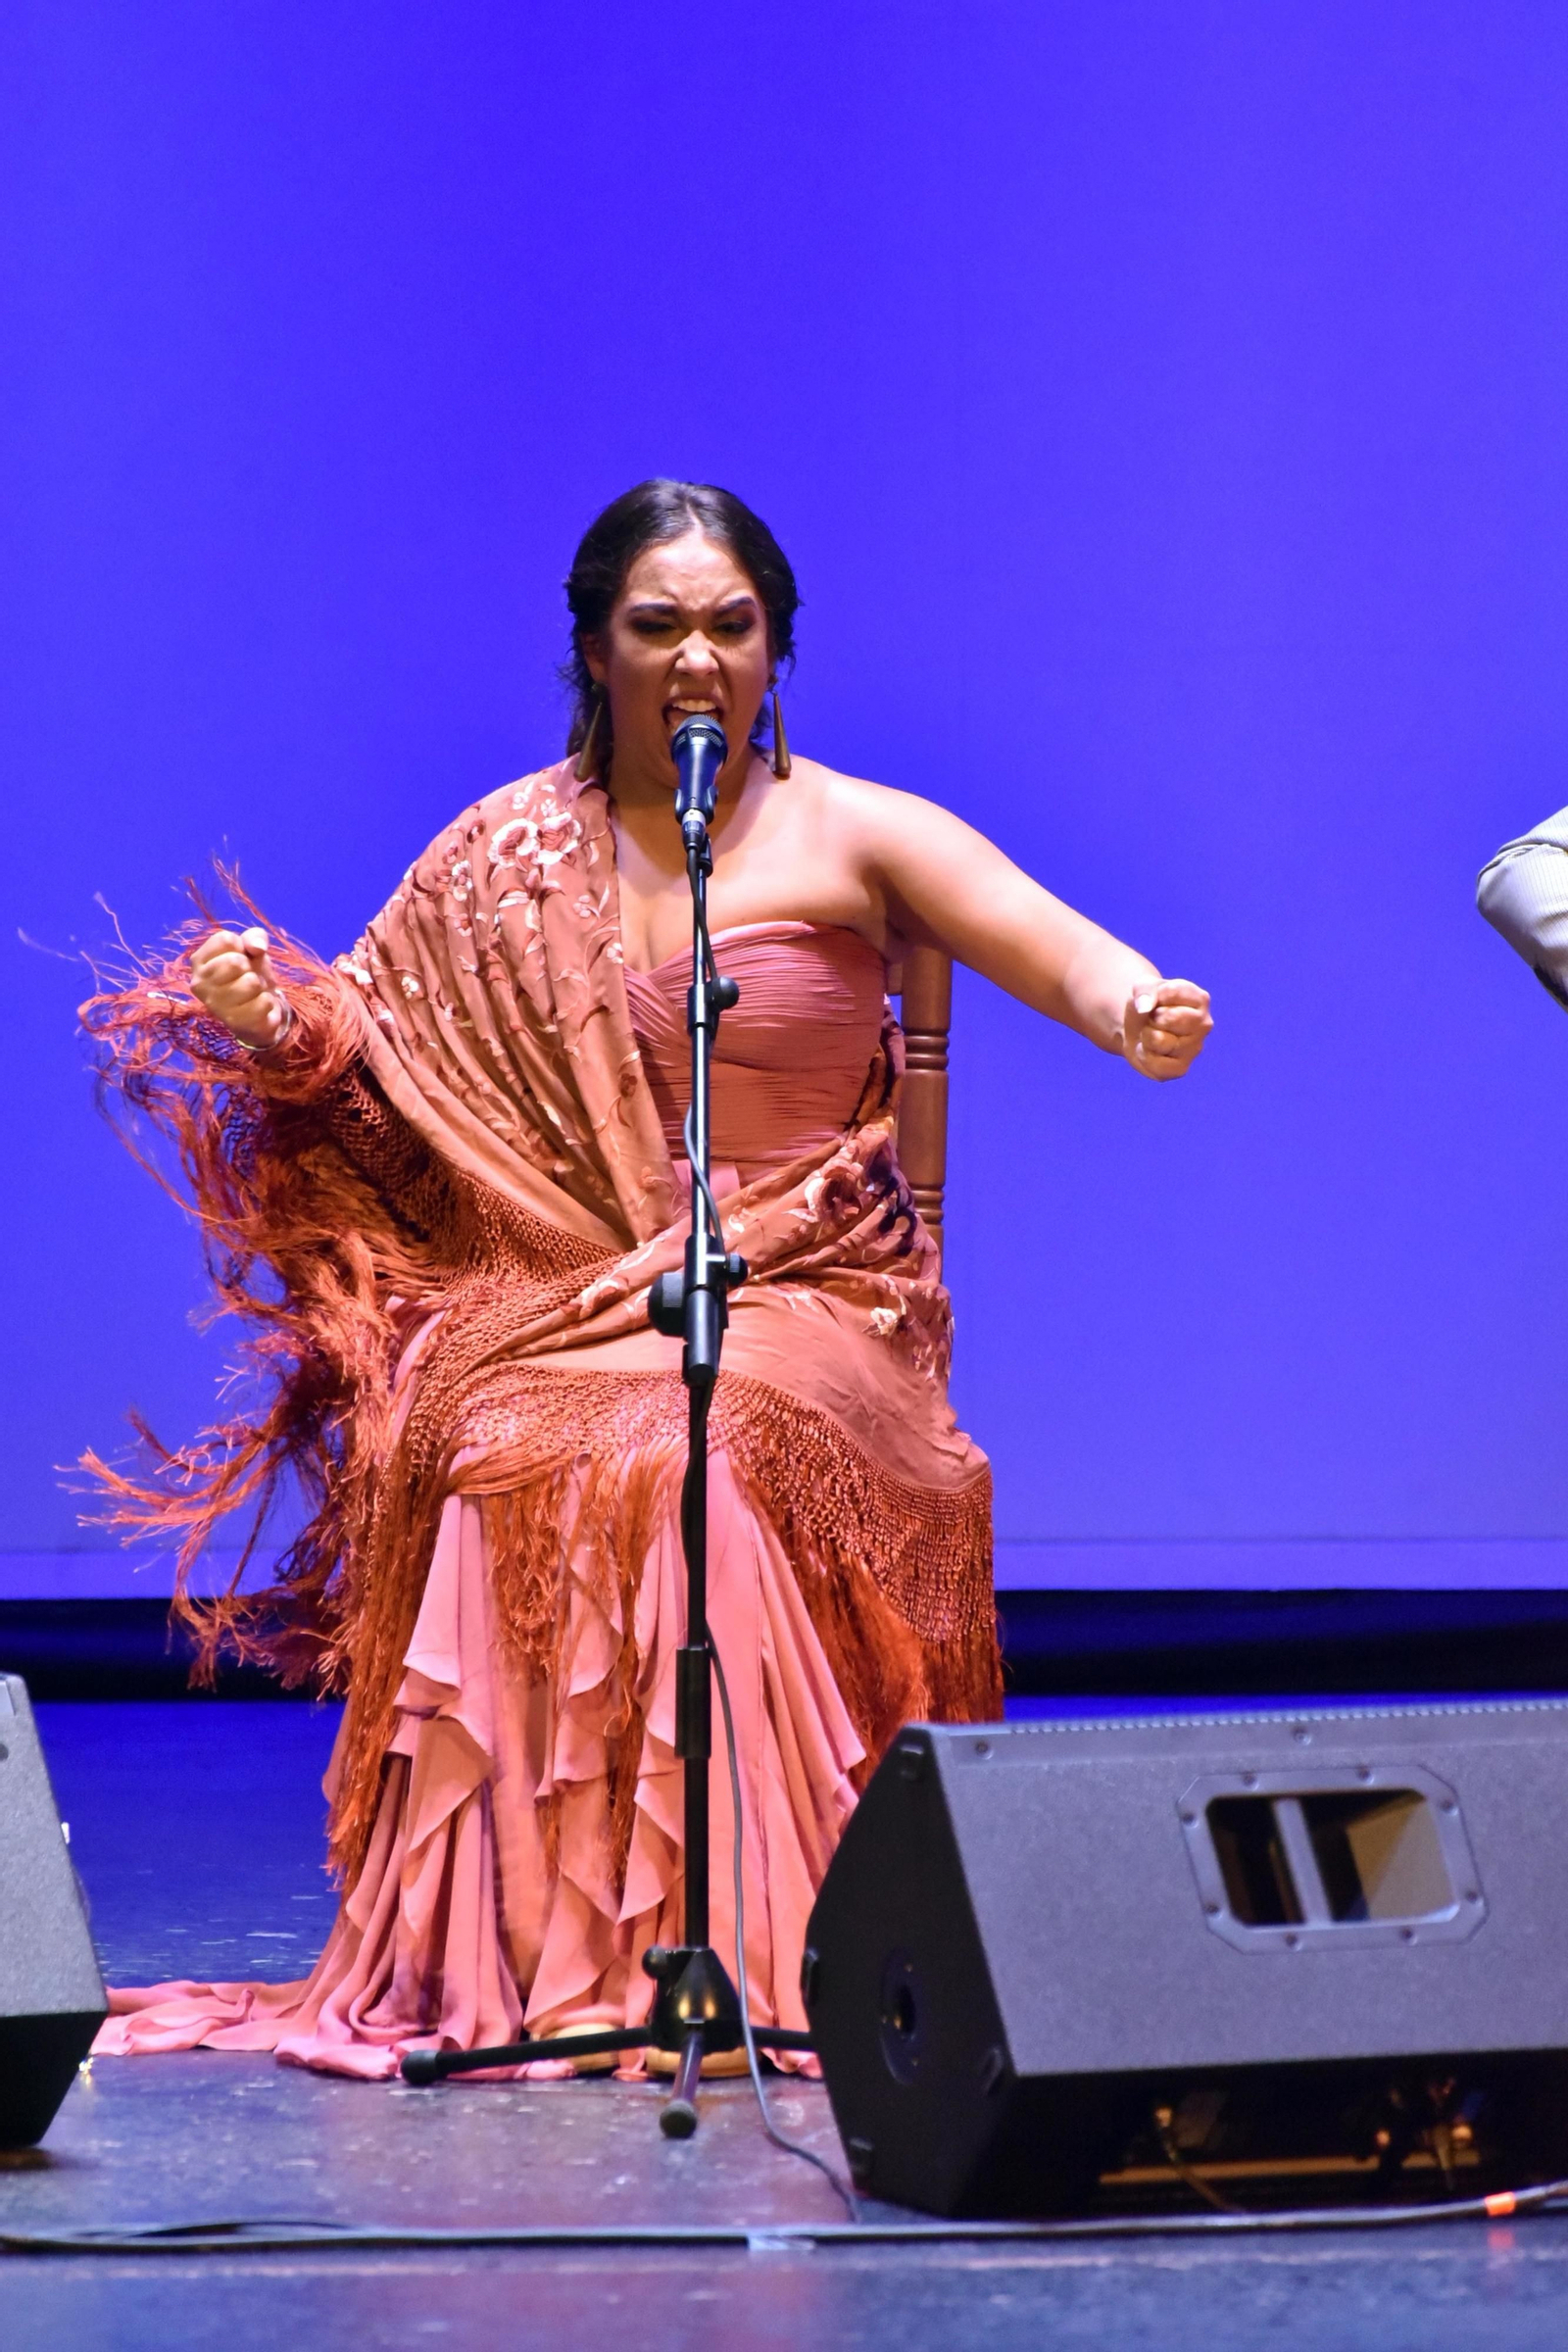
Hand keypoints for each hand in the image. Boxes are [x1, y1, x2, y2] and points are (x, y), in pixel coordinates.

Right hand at [189, 927, 289, 1048]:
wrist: (258, 1010)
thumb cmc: (249, 973)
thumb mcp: (252, 949)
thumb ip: (254, 937)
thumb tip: (257, 947)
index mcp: (199, 961)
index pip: (225, 940)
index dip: (241, 946)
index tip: (240, 956)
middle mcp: (199, 983)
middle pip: (235, 962)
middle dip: (250, 966)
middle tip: (247, 975)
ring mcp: (215, 1005)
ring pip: (251, 982)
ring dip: (260, 985)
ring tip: (252, 991)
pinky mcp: (234, 1022)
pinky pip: (264, 1002)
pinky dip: (268, 1001)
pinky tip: (257, 1006)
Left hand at [1121, 979, 1211, 1081]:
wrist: (1136, 1029)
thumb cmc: (1147, 1005)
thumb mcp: (1143, 987)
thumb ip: (1144, 990)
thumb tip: (1145, 1008)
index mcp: (1200, 999)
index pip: (1173, 993)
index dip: (1155, 996)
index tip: (1155, 999)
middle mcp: (1204, 1024)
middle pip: (1170, 1019)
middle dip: (1152, 1018)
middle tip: (1153, 1019)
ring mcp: (1195, 1048)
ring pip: (1160, 1041)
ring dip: (1146, 1036)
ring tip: (1151, 1034)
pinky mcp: (1181, 1068)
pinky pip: (1156, 1064)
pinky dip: (1144, 1056)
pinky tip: (1149, 1051)